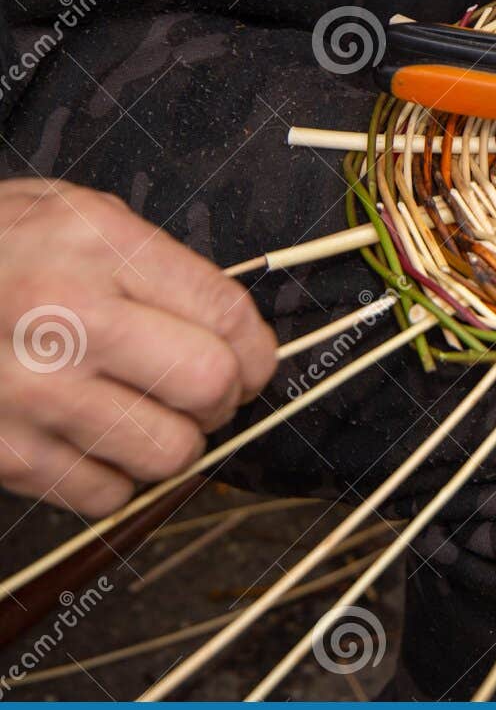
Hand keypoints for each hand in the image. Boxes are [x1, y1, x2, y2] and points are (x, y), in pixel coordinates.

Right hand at [0, 180, 277, 515]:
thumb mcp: (74, 215)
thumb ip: (158, 265)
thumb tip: (233, 330)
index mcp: (96, 247)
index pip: (224, 314)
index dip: (256, 348)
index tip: (250, 359)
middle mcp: (65, 320)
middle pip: (209, 387)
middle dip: (223, 395)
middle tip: (203, 390)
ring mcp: (30, 392)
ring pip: (169, 452)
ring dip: (173, 440)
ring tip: (144, 412)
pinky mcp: (3, 453)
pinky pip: (107, 494)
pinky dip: (115, 477)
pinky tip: (92, 439)